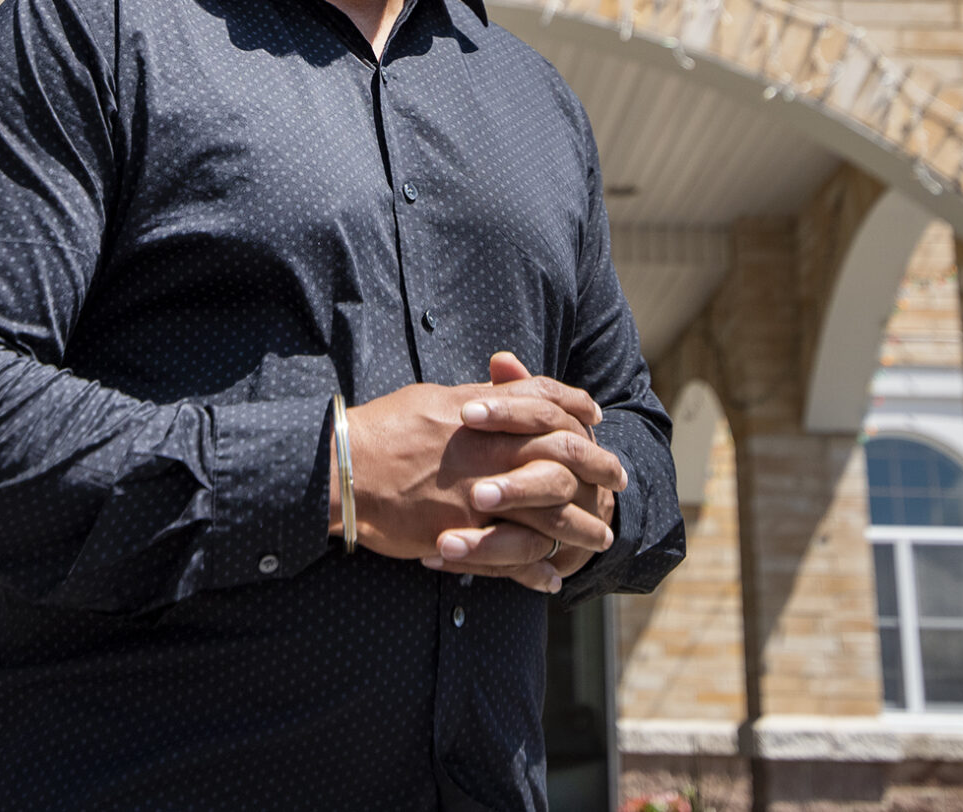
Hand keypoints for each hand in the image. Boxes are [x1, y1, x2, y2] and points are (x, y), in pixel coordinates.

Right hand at [336, 358, 625, 592]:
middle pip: (563, 458)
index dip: (577, 408)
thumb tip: (505, 384)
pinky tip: (552, 579)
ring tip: (601, 539)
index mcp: (486, 415)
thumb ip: (478, 396)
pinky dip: (535, 571)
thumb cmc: (384, 428)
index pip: (548, 404)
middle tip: (619, 480)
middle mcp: (493, 452)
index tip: (596, 417)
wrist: (343, 467)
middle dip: (597, 470)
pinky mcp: (465, 533)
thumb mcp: (434, 398)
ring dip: (581, 529)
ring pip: (549, 515)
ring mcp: (481, 496)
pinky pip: (512, 558)